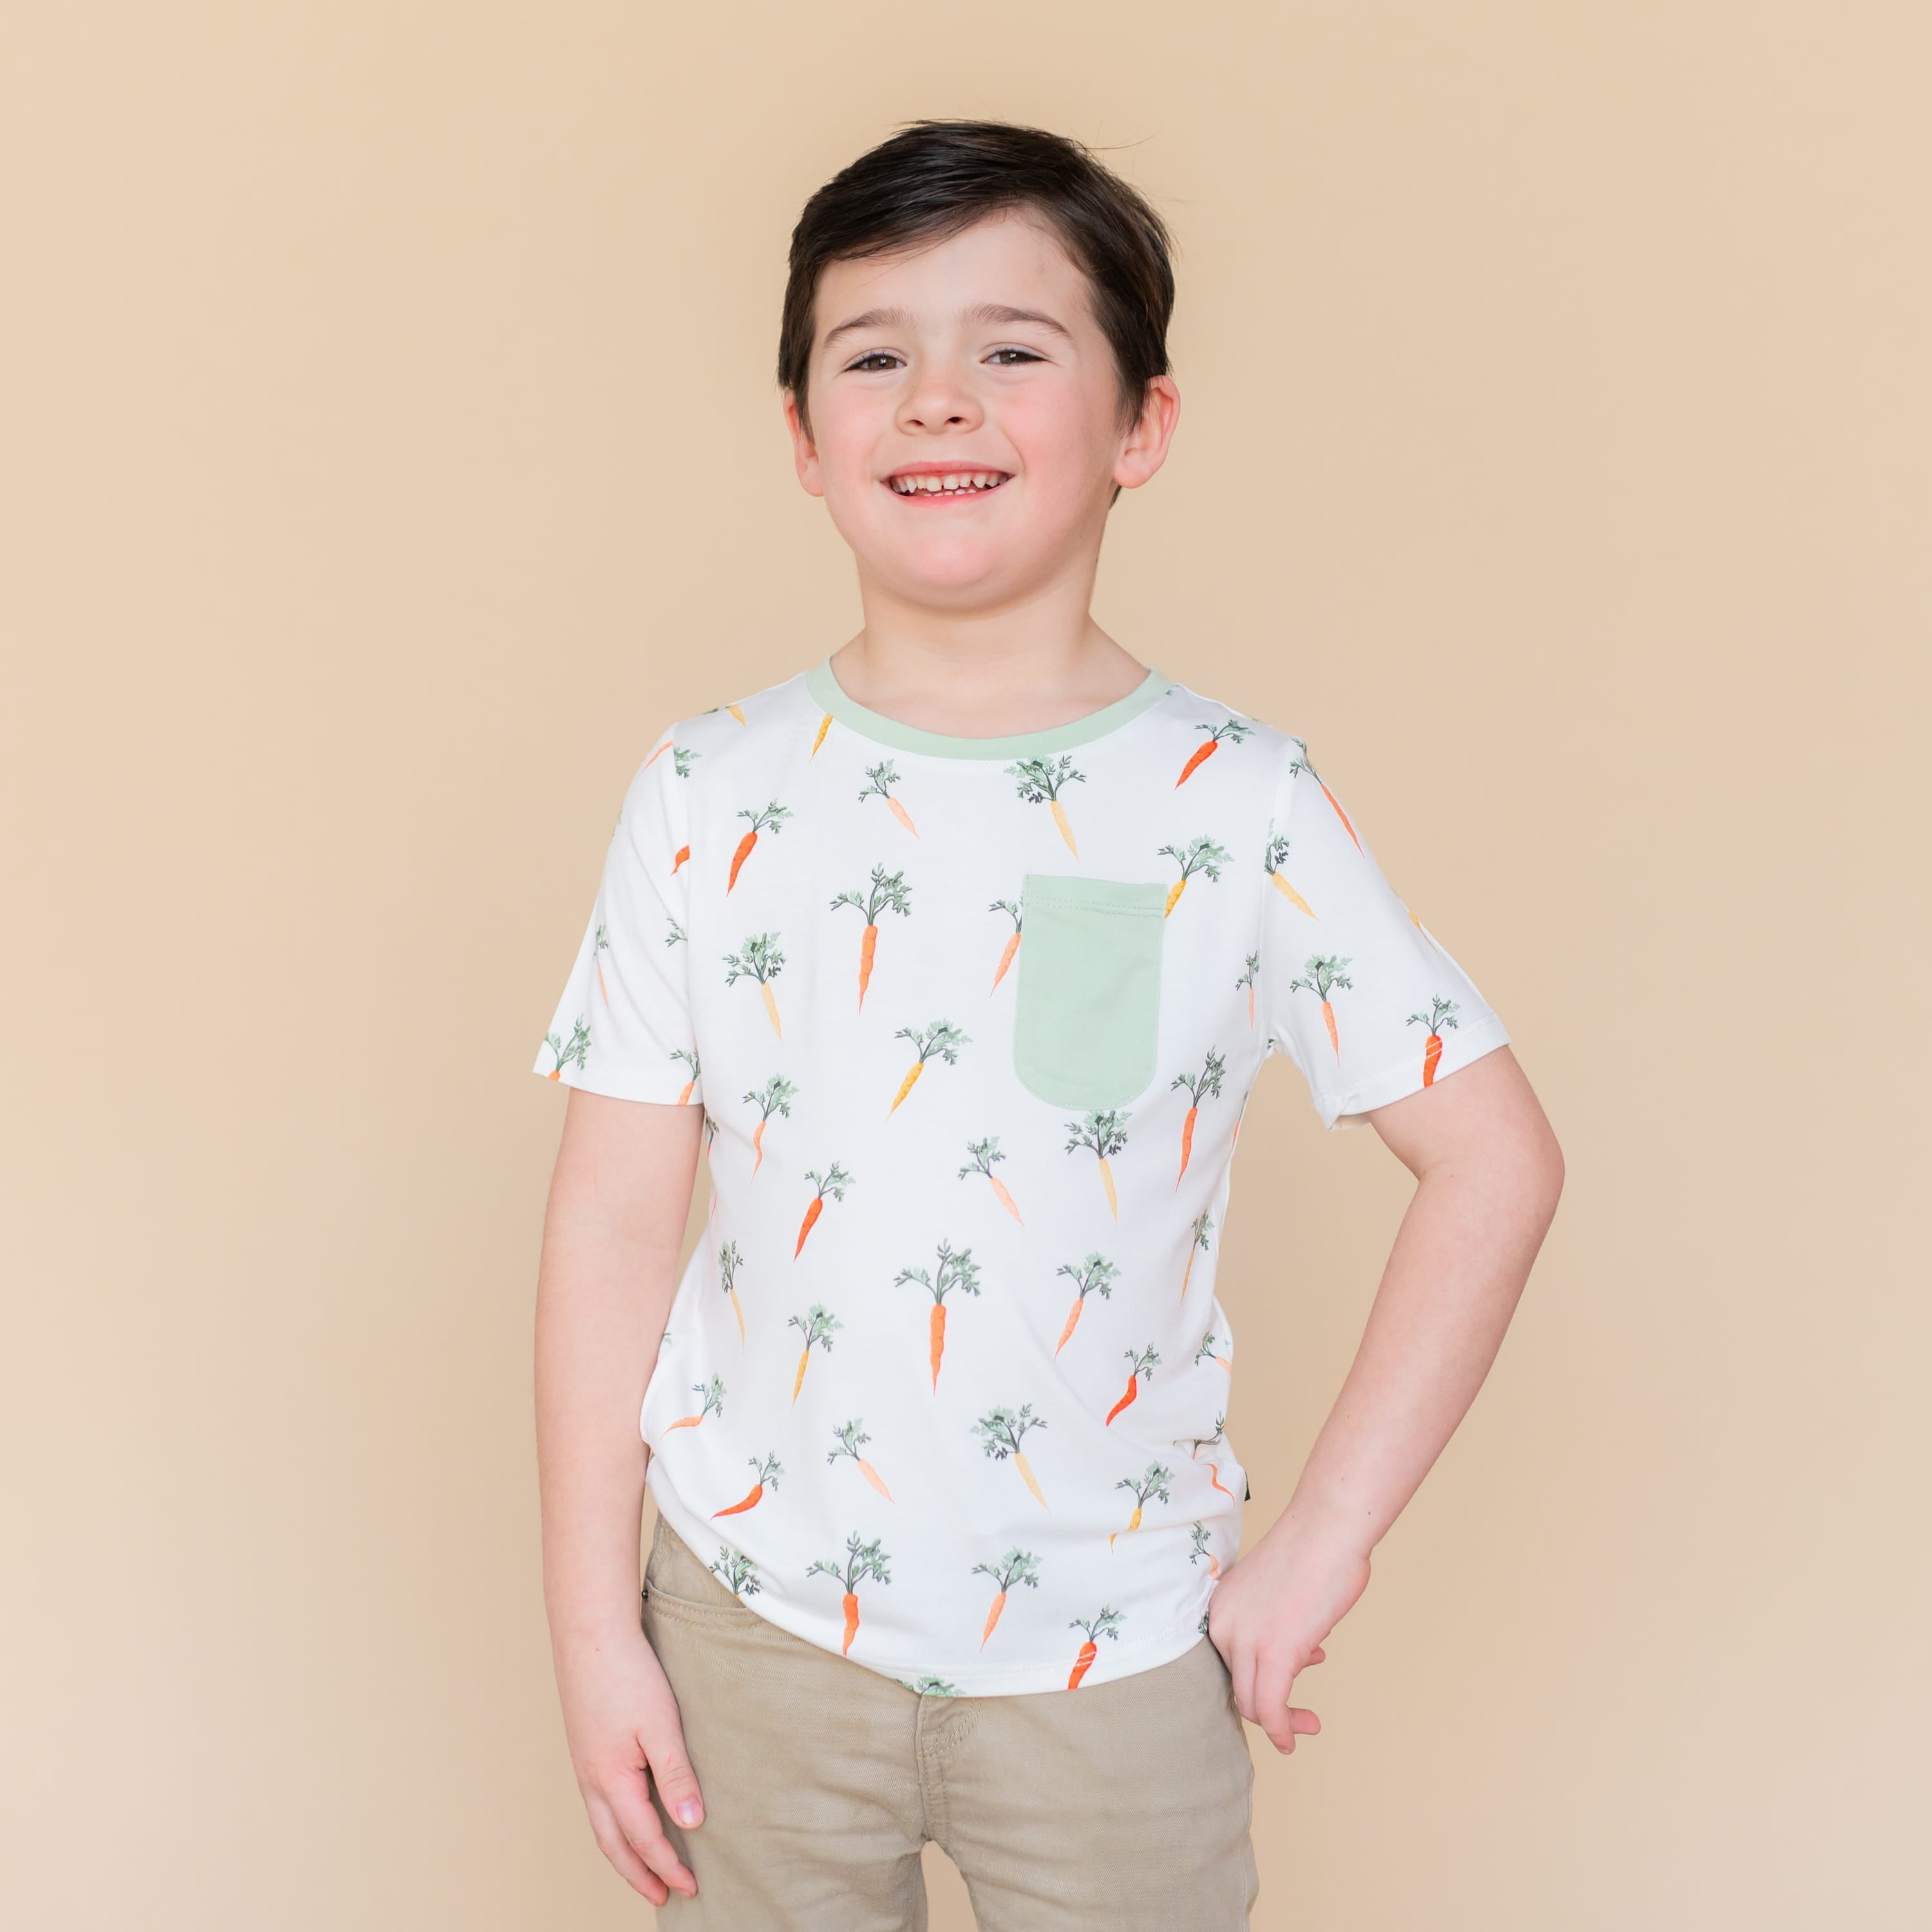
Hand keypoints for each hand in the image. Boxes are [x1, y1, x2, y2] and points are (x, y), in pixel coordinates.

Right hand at [553, 1621, 704, 1903]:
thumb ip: (676, 1775)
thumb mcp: (661, 1725)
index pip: (644, 1839)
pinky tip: (628, 1816)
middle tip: (664, 1897)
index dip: (668, 1867)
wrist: (591, 1633)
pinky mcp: (585, 1748)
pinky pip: (598, 1803)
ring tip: (645, 1868)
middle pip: (614, 1845)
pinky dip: (614, 1825)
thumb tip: (691, 1824)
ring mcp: (584, 1765)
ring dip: (624, 1853)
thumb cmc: (629, 1675)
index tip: (690, 1887)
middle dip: (640, 1874)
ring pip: (602, 1825)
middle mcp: (591, 1780)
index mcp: (612, 1780)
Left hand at [1207, 1517, 1370, 1753]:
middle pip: (1237, 1686)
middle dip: (1268, 1706)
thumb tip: (1297, 1652)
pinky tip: (1293, 1738)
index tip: (1288, 1679)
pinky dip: (1282, 1730)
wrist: (1328, 1528)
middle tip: (1300, 1714)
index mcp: (1221, 1607)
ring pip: (1251, 1703)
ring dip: (1280, 1722)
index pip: (1228, 1663)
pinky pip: (1269, 1708)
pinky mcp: (1273, 1653)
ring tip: (1309, 1723)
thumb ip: (1277, 1622)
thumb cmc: (1315, 1551)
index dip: (1257, 1679)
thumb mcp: (1279, 1592)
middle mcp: (1223, 1625)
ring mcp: (1245, 1640)